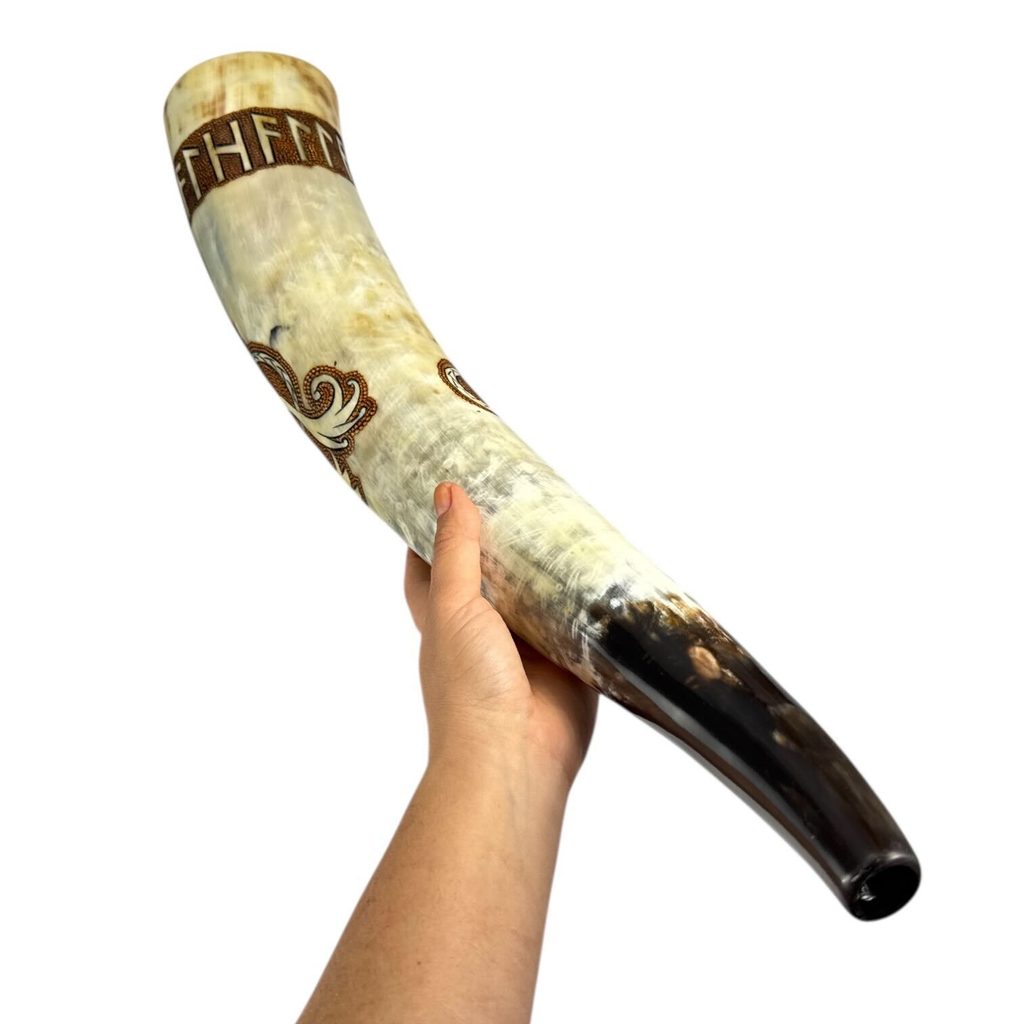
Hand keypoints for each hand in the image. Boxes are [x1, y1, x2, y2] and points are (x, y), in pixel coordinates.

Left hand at [404, 482, 598, 787]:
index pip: (433, 563)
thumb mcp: (452, 607)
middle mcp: (485, 628)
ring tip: (567, 515)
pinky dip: (586, 599)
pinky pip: (578, 622)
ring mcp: (528, 645)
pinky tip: (602, 566)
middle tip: (522, 491)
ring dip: (549, 565)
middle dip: (504, 539)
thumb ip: (456, 552)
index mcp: (446, 616)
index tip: (452, 488)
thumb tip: (448, 493)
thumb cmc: (468, 689)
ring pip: (538, 593)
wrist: (514, 758)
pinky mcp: (567, 661)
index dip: (437, 528)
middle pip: (492, 572)